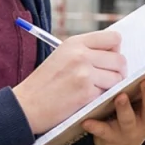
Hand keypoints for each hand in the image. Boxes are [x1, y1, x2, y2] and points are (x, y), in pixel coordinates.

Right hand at [12, 30, 126, 133]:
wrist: (24, 106)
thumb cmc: (43, 84)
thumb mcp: (62, 56)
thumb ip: (86, 51)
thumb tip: (115, 53)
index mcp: (75, 43)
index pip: (114, 38)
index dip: (115, 51)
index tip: (107, 61)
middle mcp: (81, 54)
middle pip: (120, 59)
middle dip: (117, 72)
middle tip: (105, 80)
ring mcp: (84, 73)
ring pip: (117, 77)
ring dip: (110, 86)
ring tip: (93, 90)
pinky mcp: (86, 92)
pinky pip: (107, 93)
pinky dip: (101, 98)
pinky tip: (86, 99)